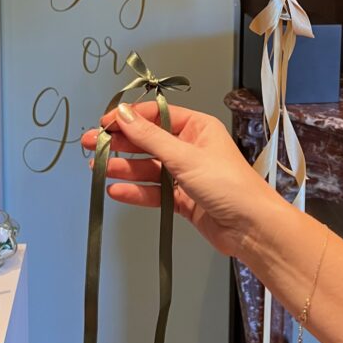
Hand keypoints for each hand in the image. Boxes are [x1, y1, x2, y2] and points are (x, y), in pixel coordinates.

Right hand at [80, 103, 282, 261]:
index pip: (157, 115)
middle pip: (148, 141)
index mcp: (197, 128)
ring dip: (124, 168)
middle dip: (120, 143)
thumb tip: (122, 114)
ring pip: (148, 167)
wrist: (252, 229)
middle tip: (90, 145)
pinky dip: (135, 191)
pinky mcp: (182, 200)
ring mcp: (186, 175)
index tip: (104, 124)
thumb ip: (150, 137)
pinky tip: (115, 191)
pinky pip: (154, 191)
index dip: (129, 118)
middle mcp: (190, 148)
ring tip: (97, 169)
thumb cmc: (227, 185)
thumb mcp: (184, 157)